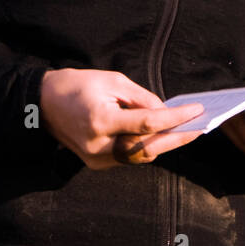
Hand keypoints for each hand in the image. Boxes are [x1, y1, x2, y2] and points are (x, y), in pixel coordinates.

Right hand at [40, 68, 203, 169]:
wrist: (43, 103)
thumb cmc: (79, 85)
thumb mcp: (113, 81)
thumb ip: (142, 99)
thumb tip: (166, 112)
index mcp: (100, 120)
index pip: (147, 124)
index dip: (175, 118)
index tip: (197, 110)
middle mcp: (98, 145)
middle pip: (147, 148)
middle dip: (177, 138)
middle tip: (201, 128)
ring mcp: (95, 159)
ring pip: (140, 156)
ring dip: (165, 144)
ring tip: (188, 131)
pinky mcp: (96, 164)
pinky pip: (129, 157)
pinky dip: (147, 147)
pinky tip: (164, 136)